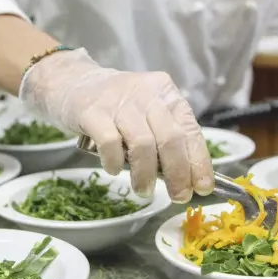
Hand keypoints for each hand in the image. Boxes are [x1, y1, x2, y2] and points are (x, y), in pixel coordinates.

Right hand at [19, 48, 213, 202]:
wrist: (74, 82)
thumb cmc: (118, 105)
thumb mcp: (148, 112)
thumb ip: (166, 137)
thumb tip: (187, 176)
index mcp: (167, 94)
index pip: (191, 130)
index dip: (199, 162)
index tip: (203, 187)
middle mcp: (147, 94)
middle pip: (171, 139)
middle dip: (178, 174)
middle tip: (178, 196)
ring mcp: (119, 101)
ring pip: (142, 144)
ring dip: (146, 174)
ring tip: (144, 190)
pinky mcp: (92, 111)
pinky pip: (110, 142)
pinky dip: (114, 162)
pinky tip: (113, 170)